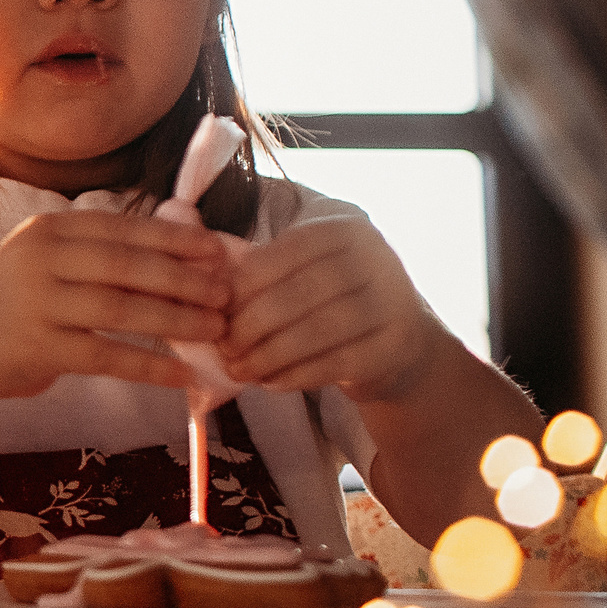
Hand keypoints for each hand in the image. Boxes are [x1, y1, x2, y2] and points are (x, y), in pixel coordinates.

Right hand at [0, 210, 230, 403]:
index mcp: (47, 230)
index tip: (217, 251)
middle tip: (225, 294)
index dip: (174, 239)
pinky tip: (183, 375)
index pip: (123, 228)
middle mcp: (39, 259)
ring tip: (215, 329)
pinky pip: (107, 357)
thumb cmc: (18, 305)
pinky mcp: (38, 348)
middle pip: (127, 265)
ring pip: (121, 309)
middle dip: (184, 279)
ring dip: (176, 320)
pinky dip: (150, 366)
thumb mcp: (48, 263)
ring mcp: (36, 304)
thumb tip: (184, 248)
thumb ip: (100, 253)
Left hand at [219, 214, 449, 401]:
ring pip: (320, 329)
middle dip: (254, 323)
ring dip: (270, 354)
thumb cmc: (328, 300)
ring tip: (240, 369)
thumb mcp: (301, 270)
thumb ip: (262, 269)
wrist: (395, 340)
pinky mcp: (400, 344)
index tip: (217, 309)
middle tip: (224, 347)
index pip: (289, 250)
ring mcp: (396, 300)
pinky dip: (297, 375)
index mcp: (346, 225)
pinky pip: (339, 362)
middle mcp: (378, 256)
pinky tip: (270, 382)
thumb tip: (206, 285)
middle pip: (303, 291)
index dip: (248, 282)